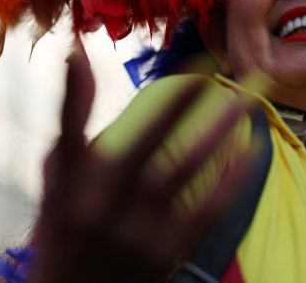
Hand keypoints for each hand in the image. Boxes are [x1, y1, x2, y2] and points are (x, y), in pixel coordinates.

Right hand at [30, 43, 251, 282]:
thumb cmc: (66, 234)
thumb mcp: (57, 183)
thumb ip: (70, 123)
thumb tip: (76, 56)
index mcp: (68, 188)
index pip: (74, 128)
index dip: (78, 92)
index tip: (91, 52)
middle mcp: (99, 208)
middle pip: (143, 145)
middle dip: (177, 105)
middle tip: (209, 69)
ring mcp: (135, 233)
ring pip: (182, 172)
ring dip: (215, 132)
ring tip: (244, 99)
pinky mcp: (165, 254)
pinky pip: (204, 211)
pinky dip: (228, 179)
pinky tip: (248, 149)